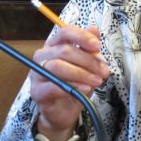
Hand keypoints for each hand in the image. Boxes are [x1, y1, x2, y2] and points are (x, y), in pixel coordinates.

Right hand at [29, 24, 109, 140]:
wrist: (65, 111)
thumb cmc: (75, 84)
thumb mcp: (87, 65)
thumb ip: (89, 48)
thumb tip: (94, 29)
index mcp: (54, 45)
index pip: (65, 32)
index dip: (81, 36)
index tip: (97, 46)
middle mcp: (42, 57)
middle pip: (64, 51)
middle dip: (88, 60)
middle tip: (103, 71)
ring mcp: (37, 74)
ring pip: (57, 67)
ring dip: (82, 74)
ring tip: (97, 81)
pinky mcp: (36, 92)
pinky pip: (53, 86)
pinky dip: (72, 87)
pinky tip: (86, 89)